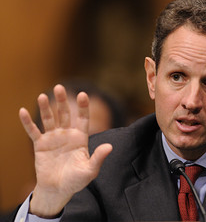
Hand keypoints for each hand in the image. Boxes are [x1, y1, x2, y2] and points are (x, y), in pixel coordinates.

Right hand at [19, 84, 111, 217]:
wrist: (58, 190)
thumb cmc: (76, 181)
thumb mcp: (90, 170)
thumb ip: (98, 157)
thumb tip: (110, 146)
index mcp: (80, 138)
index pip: (83, 119)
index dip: (83, 107)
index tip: (83, 94)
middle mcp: (67, 135)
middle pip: (65, 114)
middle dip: (62, 101)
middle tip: (60, 87)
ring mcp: (53, 139)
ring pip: (49, 120)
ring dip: (45, 108)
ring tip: (43, 96)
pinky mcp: (40, 145)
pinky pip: (33, 132)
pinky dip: (28, 122)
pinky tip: (23, 111)